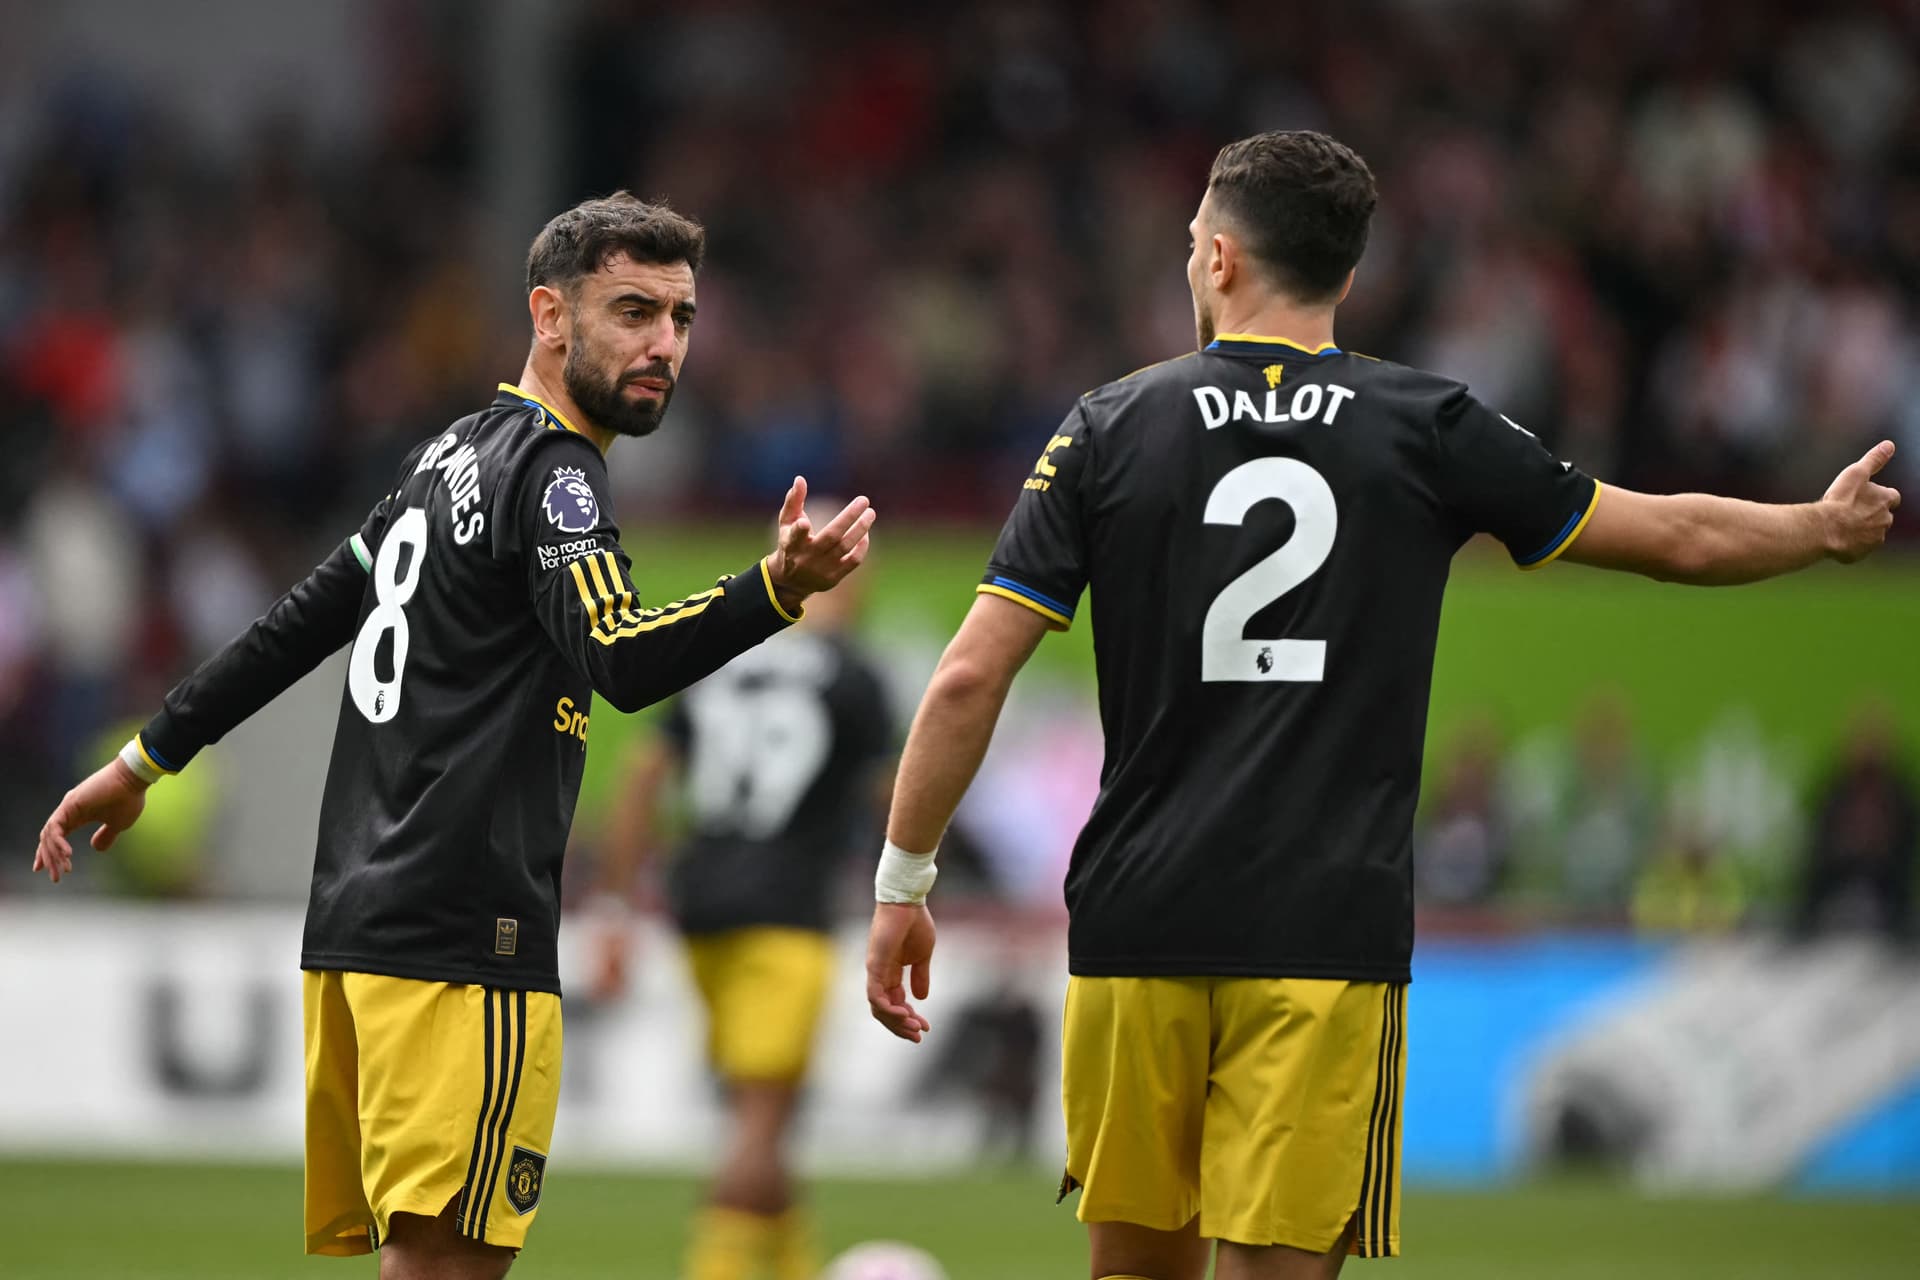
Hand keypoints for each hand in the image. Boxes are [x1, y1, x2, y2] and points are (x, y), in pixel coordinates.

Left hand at [34, 758, 148, 883]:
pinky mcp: (70, 804)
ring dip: (54, 854)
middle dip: (50, 859)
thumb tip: (96, 848)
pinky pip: (55, 827)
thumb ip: (106, 836)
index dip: (51, 853)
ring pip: (49, 835)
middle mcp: (68, 811)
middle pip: (49, 838)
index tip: (48, 870)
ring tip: (62, 870)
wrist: (133, 780)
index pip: (57, 836)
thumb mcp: (118, 824)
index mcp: (78, 815)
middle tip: (56, 878)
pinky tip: (67, 854)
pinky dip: (58, 842)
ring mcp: (67, 807)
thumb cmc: (128, 799)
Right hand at [765, 477, 875, 608]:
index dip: (799, 531)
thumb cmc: (790, 543)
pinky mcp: (833, 578)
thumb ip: (793, 501)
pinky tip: (865, 533)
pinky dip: (862, 547)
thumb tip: (800, 479)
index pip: (795, 537)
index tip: (804, 522)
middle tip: (864, 500)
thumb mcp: (786, 523)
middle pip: (831, 537)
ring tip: (871, 513)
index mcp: (791, 544)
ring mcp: (821, 570)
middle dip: (849, 517)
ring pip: (845, 548)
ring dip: (860, 529)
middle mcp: (807, 558)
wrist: (791, 581)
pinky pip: (853, 561)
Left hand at [866, 902, 934, 1042]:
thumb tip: (922, 998)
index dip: (910, 1018)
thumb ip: (920, 976)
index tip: (926, 1027)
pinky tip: (904, 1014)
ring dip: (896, 1022)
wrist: (908, 902)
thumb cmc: (915, 923)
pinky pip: (874, 995)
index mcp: (891, 972)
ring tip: (914, 1027)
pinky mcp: (874, 965)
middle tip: (919, 1036)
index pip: (896, 1003)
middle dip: (902, 1026)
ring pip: (878, 1008)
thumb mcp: (922, 956)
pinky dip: (887, 1009)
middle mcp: (880, 975)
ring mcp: (875, 971)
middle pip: (885, 1010)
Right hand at [1822, 440, 1900, 562]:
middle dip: (1871, 514)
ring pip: (1872, 533)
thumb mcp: (1856, 473)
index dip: (1881, 496)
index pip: (1892, 497)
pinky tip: (1836, 538)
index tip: (1868, 496)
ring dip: (1861, 529)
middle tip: (1850, 511)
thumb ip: (1873, 460)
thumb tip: (1889, 444)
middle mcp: (1885, 520)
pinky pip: (1859, 548)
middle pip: (1883, 516)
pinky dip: (1851, 544)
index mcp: (1885, 500)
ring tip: (1841, 525)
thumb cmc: (1840, 500)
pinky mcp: (1862, 552)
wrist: (1825, 529)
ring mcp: (1875, 538)